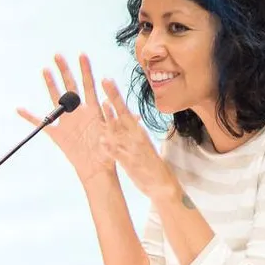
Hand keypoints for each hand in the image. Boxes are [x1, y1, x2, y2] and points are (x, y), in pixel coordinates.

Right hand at [17, 54, 114, 182]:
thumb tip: (133, 114)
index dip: (86, 70)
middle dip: (64, 70)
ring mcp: (66, 121)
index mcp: (92, 110)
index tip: (82, 54)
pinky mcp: (57, 134)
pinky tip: (20, 109)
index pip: (89, 85)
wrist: (98, 170)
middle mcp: (78, 112)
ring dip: (50, 84)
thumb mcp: (116, 137)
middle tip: (58, 54)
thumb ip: (119, 124)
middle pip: (70, 86)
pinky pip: (41, 124)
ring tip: (45, 69)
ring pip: (56, 98)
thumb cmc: (109, 153)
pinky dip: (29, 117)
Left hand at [99, 78, 178, 199]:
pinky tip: (102, 140)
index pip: (124, 109)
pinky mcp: (128, 163)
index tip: (107, 80)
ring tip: (104, 104)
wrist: (161, 184)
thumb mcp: (142, 144)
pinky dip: (110, 146)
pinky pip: (117, 153)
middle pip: (121, 114)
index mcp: (137, 132)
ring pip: (118, 131)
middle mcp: (134, 137)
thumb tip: (127, 118)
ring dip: (110, 118)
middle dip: (113, 98)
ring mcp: (131, 149)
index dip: (115, 95)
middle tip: (104, 82)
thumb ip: (132, 131)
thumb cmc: (149, 163)